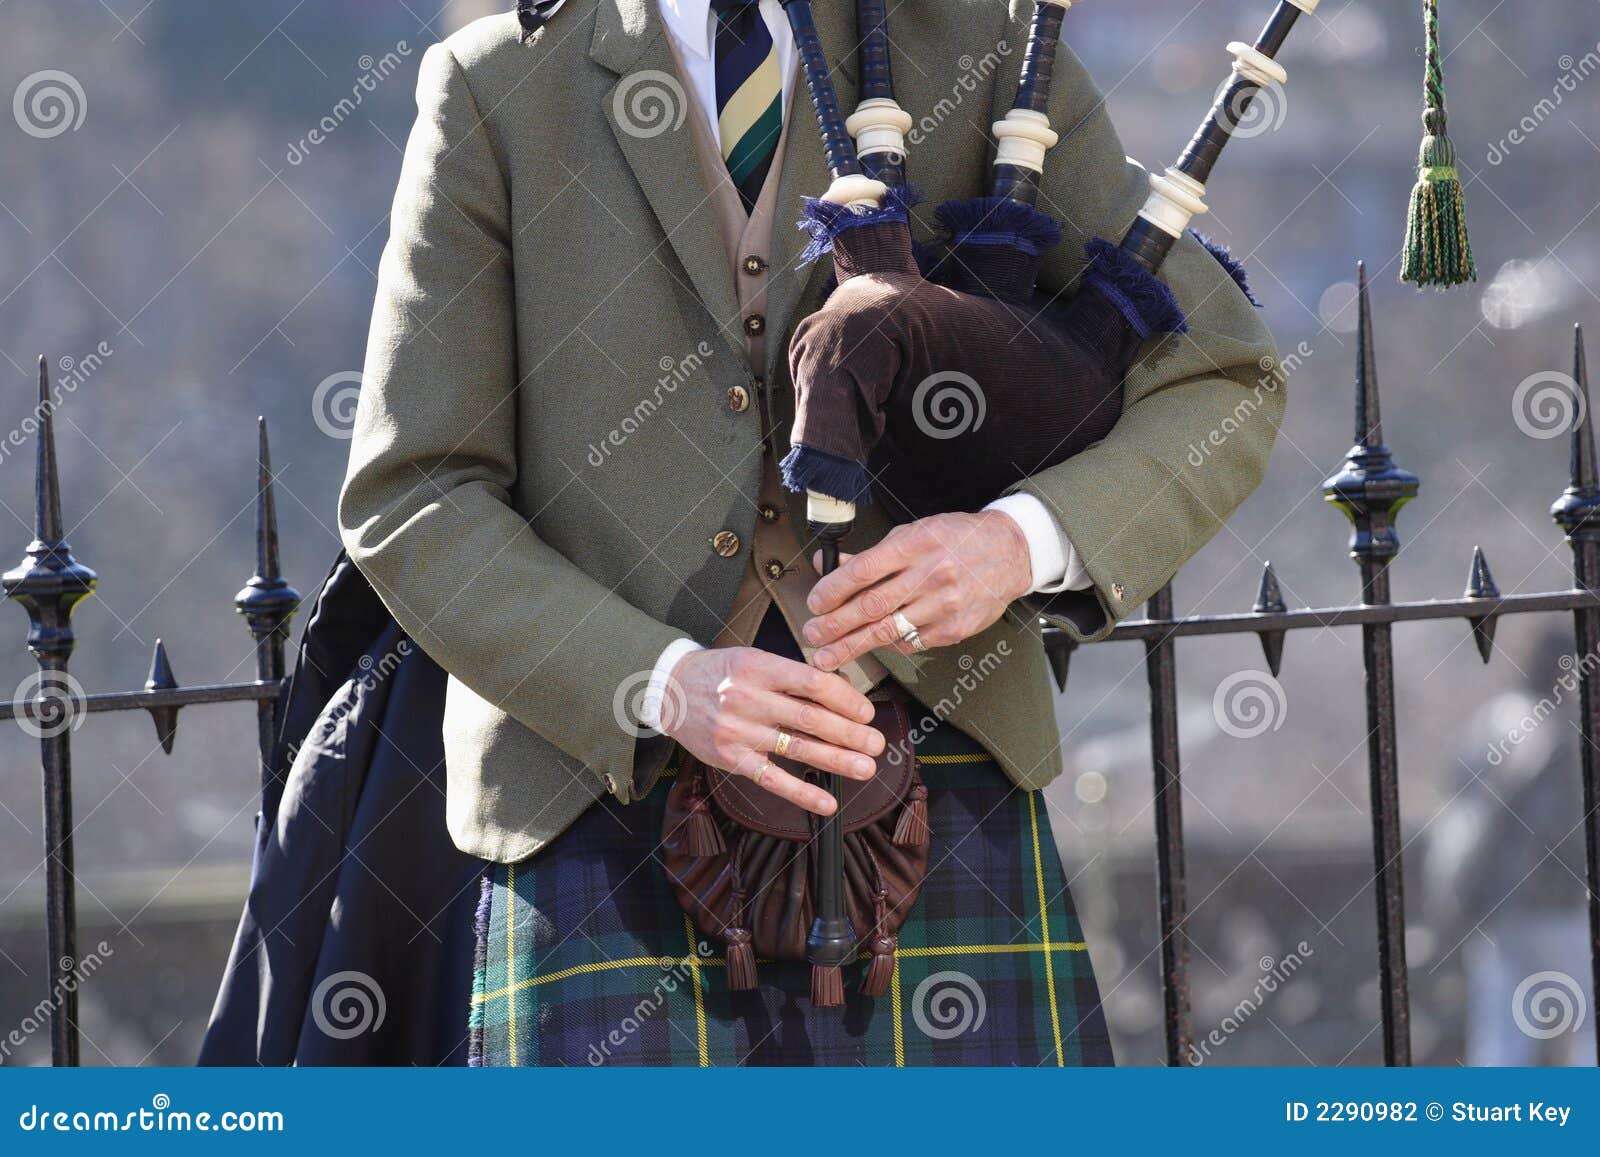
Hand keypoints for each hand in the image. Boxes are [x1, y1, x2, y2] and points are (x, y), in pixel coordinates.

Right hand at [659, 647, 885, 815]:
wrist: (670, 690)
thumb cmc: (722, 674)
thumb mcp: (754, 659)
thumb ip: (792, 675)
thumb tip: (843, 693)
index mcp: (759, 667)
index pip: (812, 683)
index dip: (845, 699)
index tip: (866, 712)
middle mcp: (747, 697)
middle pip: (810, 718)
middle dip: (849, 733)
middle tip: (876, 743)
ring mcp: (738, 730)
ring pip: (796, 748)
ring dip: (837, 761)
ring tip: (865, 768)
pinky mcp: (730, 758)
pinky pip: (771, 779)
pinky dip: (802, 793)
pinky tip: (827, 802)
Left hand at [804, 511, 1031, 671]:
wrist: (1008, 553)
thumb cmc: (955, 539)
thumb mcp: (913, 534)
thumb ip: (871, 555)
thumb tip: (826, 564)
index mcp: (916, 544)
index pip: (864, 571)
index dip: (833, 590)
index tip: (813, 603)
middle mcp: (930, 575)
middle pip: (872, 606)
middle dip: (835, 625)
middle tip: (811, 636)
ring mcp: (944, 605)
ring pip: (888, 631)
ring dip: (852, 646)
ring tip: (827, 656)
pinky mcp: (954, 629)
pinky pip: (910, 642)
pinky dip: (886, 645)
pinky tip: (870, 646)